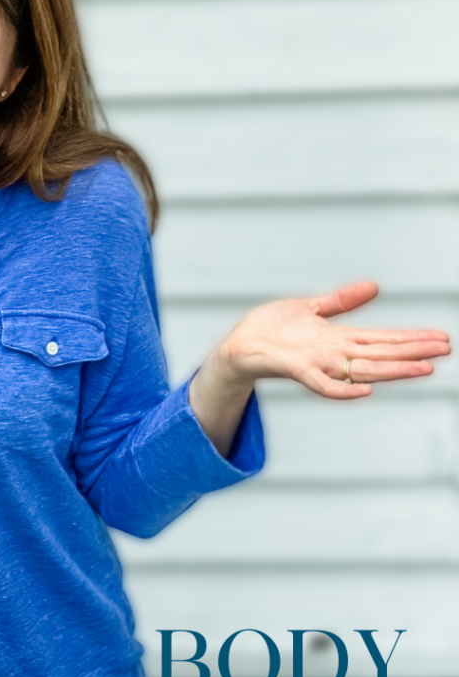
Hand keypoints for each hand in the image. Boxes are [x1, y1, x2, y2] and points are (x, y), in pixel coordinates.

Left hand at [216, 281, 450, 398]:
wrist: (238, 345)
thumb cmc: (271, 329)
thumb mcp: (310, 308)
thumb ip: (341, 301)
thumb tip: (374, 287)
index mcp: (339, 339)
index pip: (383, 339)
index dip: (411, 339)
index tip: (441, 338)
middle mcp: (334, 354)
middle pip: (381, 353)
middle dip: (413, 352)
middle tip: (445, 349)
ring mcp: (317, 363)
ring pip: (362, 369)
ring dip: (392, 370)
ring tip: (423, 368)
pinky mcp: (295, 370)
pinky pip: (322, 384)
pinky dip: (343, 389)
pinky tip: (364, 389)